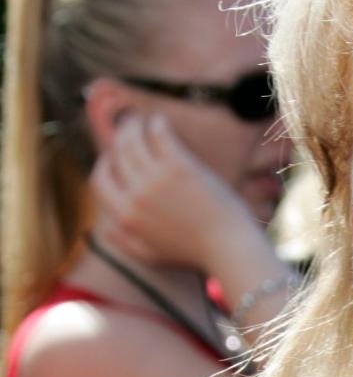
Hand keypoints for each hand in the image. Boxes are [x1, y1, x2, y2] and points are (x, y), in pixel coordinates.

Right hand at [89, 113, 261, 272]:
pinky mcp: (180, 167)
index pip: (100, 181)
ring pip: (133, 140)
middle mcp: (137, 195)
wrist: (228, 247)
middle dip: (119, 137)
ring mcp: (157, 179)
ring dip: (134, 126)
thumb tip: (106, 229)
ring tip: (142, 121)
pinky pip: (159, 136)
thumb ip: (126, 243)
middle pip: (118, 155)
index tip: (112, 156)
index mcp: (127, 216)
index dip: (103, 165)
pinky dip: (156, 125)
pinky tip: (160, 120)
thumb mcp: (153, 256)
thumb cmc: (194, 254)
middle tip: (128, 128)